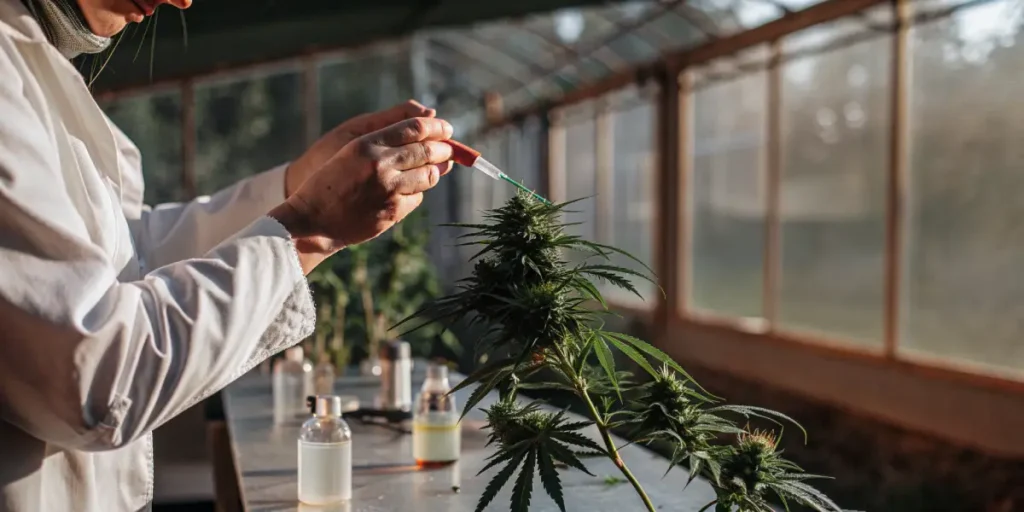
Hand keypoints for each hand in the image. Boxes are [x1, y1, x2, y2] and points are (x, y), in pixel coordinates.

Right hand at [269, 117, 454, 273]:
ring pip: (428, 176)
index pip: (415, 128)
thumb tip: (428, 131)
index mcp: (367, 144)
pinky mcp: (392, 212)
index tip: (447, 129)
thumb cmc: (332, 182)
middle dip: (445, 150)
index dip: (437, 128)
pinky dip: (415, 193)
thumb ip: (386, 138)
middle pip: (428, 152)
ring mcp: (387, 190)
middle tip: (449, 150)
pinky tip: (403, 191)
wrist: (313, 220)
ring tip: (429, 170)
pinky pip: (417, 198)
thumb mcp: (351, 150)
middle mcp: (379, 164)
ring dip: (433, 172)